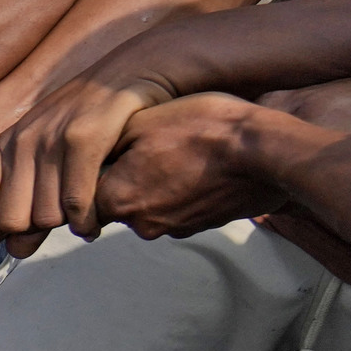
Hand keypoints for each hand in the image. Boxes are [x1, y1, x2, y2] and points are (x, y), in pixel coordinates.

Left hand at [0, 65, 183, 245]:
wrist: (132, 72)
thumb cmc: (88, 121)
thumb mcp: (47, 154)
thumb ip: (30, 202)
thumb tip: (16, 251)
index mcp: (4, 145)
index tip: (20, 228)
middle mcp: (21, 141)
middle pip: (10, 221)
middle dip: (36, 231)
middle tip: (62, 222)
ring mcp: (51, 138)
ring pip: (45, 216)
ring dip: (67, 226)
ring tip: (84, 217)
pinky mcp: (84, 137)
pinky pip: (76, 202)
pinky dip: (87, 221)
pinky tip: (96, 220)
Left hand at [90, 92, 292, 237]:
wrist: (264, 152)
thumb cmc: (202, 129)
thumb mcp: (142, 121)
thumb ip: (105, 144)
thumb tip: (89, 156)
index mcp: (115, 199)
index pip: (86, 193)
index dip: (98, 169)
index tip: (116, 150)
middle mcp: (139, 224)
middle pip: (118, 201)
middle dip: (128, 177)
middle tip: (154, 146)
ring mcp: (172, 228)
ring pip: (150, 205)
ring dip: (158, 184)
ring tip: (182, 153)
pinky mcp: (200, 227)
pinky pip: (179, 208)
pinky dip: (184, 191)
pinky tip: (200, 166)